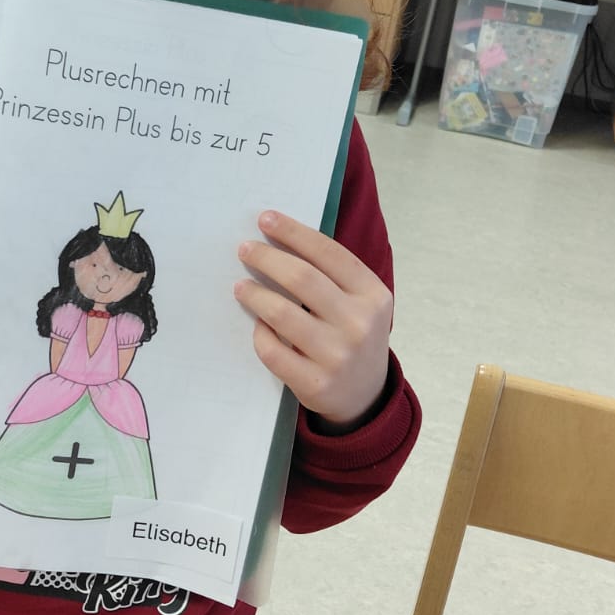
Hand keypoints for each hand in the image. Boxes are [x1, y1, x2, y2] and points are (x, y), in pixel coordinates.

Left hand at [235, 210, 391, 429]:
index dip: (294, 233)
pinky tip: (257, 325)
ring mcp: (337, 356)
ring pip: (282, 314)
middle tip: (244, 249)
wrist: (366, 394)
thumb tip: (280, 239)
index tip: (265, 219)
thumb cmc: (354, 335)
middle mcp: (359, 323)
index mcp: (374, 295)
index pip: (329, 253)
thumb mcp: (361, 302)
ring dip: (254, 294)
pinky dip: (260, 334)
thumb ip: (332, 275)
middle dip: (267, 258)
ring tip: (240, 286)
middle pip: (302, 278)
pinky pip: (273, 351)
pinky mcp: (315, 383)